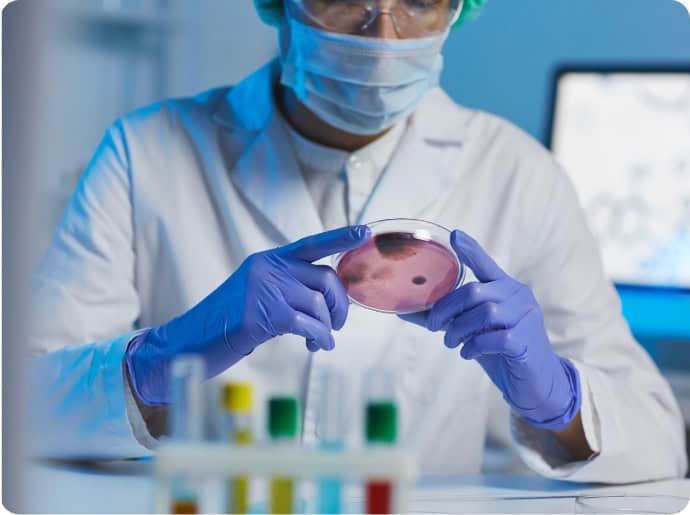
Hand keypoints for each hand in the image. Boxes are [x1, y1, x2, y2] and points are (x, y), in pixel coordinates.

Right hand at [127, 225, 370, 404]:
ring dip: (327, 326)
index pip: (311, 244)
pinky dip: (320, 337)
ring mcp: (263, 289)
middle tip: (337, 325)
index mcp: (268, 260)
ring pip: (318, 303)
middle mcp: (267, 268)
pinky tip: (317, 346)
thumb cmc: (227, 324)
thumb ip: (287, 288)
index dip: (340, 238)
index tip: (364, 232)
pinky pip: (308, 323)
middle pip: (325, 277)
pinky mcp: (262, 314)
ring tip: (320, 341)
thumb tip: (325, 300)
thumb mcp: (257, 295)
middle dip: (340, 304)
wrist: (188, 342)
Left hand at [401, 230, 580, 430]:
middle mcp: (518, 297)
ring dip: (459, 330)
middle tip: (434, 326)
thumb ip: (444, 318)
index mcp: (505, 289)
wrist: (535, 382)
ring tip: (452, 343)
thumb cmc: (499, 349)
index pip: (487, 264)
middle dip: (446, 308)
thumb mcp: (472, 329)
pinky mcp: (526, 341)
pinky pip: (495, 338)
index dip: (471, 250)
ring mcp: (526, 318)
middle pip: (474, 291)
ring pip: (484, 313)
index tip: (455, 236)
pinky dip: (474, 346)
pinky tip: (469, 352)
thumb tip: (403, 311)